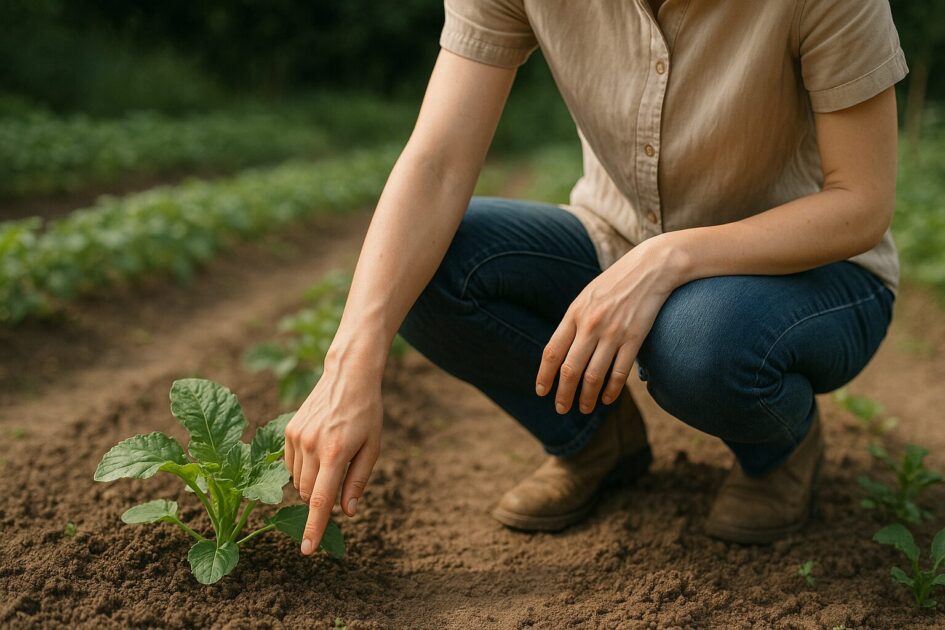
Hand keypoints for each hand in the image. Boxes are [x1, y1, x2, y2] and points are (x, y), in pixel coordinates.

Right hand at [284, 361, 382, 554]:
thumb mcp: (372, 448)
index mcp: (335, 453)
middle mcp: (311, 446)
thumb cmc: (366, 414)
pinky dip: (303, 467)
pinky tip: (319, 449)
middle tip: (339, 476)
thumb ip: (358, 481)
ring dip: (312, 482)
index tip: (306, 550)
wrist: (348, 376)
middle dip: (320, 498)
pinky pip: (290, 464)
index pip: (320, 500)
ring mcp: (296, 438)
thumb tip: (348, 512)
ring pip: (297, 481)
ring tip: (331, 456)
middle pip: (308, 494)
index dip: (313, 528)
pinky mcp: (288, 431)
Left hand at [535, 236, 686, 413]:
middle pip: (570, 369)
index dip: (544, 376)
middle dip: (564, 394)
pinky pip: (620, 372)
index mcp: (574, 314)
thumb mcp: (586, 297)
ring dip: (587, 397)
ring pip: (594, 375)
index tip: (541, 392)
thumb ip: (572, 322)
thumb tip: (559, 352)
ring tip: (584, 408)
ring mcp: (613, 333)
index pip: (552, 352)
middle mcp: (591, 325)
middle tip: (561, 409)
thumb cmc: (615, 284)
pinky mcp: (635, 338)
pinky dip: (612, 390)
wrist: (651, 267)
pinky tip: (607, 399)